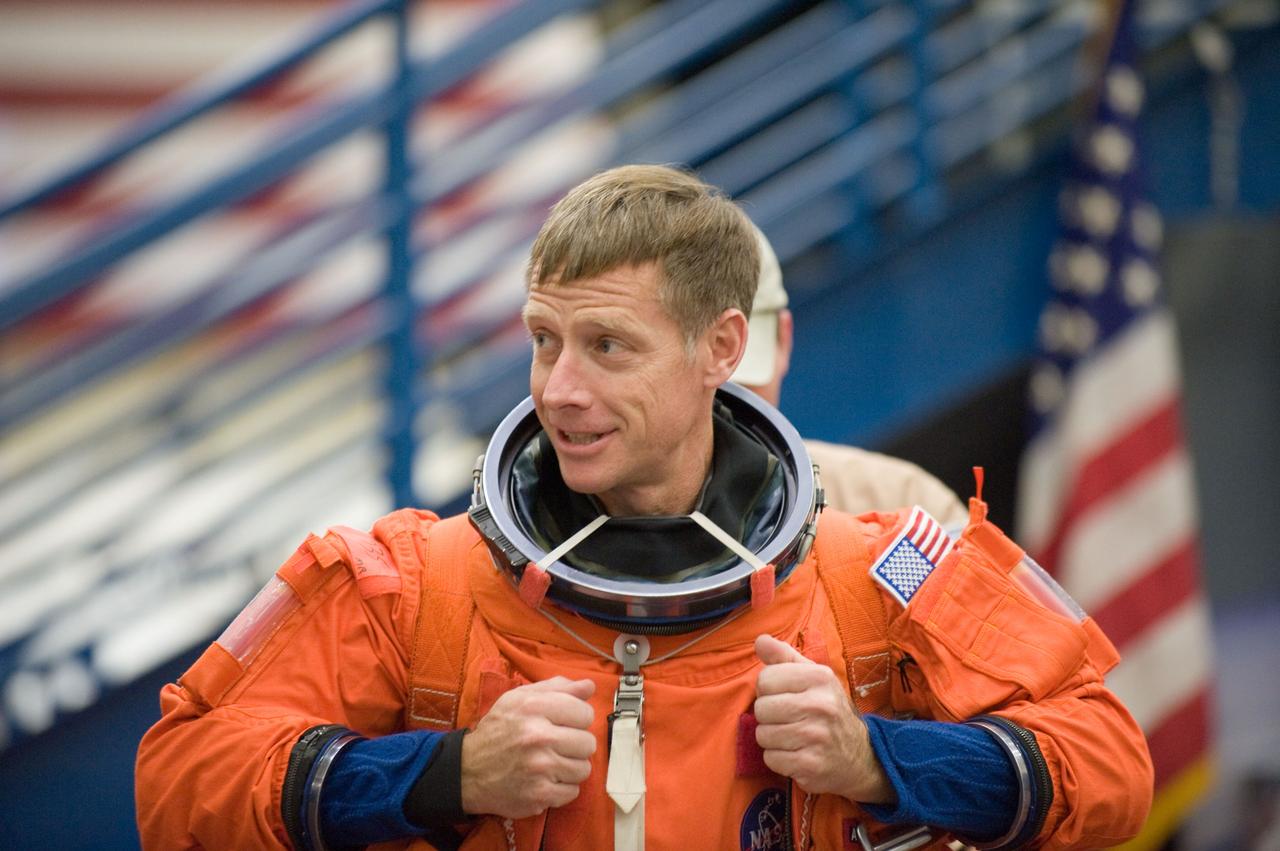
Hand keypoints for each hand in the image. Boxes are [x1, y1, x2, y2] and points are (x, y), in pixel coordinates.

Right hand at [460, 676, 596, 818]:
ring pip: (583, 769)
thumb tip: (590, 686)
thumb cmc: (498, 730)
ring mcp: (539, 768)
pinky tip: (545, 780)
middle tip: (556, 745)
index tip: (564, 724)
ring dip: (570, 768)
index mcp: (534, 707)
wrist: (467, 771)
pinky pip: (573, 792)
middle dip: (575, 745)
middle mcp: (538, 736)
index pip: (585, 713)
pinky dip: (561, 788)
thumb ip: (557, 688)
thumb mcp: (519, 698)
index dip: (578, 719)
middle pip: (588, 743)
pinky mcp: (539, 795)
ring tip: (550, 763)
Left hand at [753, 634, 892, 803]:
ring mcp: (816, 737)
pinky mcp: (810, 766)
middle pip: (761, 708)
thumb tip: (760, 640)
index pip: (765, 679)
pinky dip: (778, 759)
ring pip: (763, 735)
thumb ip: (784, 657)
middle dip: (768, 716)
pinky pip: (771, 759)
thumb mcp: (814, 677)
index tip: (784, 696)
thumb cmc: (828, 710)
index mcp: (819, 678)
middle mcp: (820, 705)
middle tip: (787, 719)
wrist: (860, 756)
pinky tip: (796, 754)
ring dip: (772, 738)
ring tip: (792, 736)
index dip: (768, 690)